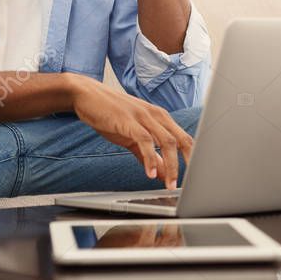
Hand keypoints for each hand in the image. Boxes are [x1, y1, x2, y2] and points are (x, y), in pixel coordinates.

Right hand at [68, 75, 192, 189]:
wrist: (87, 95)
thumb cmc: (110, 114)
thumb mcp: (132, 136)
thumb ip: (147, 155)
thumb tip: (161, 173)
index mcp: (160, 117)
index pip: (184, 138)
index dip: (192, 158)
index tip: (194, 177)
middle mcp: (156, 115)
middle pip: (181, 140)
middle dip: (188, 164)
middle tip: (188, 185)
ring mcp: (143, 116)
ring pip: (166, 142)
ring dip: (171, 166)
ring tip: (170, 185)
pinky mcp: (128, 121)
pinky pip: (145, 141)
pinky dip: (149, 158)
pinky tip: (149, 174)